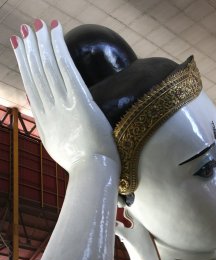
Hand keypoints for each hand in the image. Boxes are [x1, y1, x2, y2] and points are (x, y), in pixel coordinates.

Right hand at [10, 19, 119, 171]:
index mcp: (45, 122)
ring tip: (38, 25)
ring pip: (49, 69)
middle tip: (25, 30)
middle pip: (37, 75)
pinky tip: (55, 32)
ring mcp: (64, 106)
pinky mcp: (80, 103)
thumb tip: (44, 117)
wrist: (91, 174)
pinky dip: (59, 49)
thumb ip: (50, 130)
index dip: (25, 66)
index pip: (32, 88)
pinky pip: (67, 71)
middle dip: (31, 50)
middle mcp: (50, 111)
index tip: (20, 50)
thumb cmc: (81, 166)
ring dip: (43, 44)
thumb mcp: (58, 148)